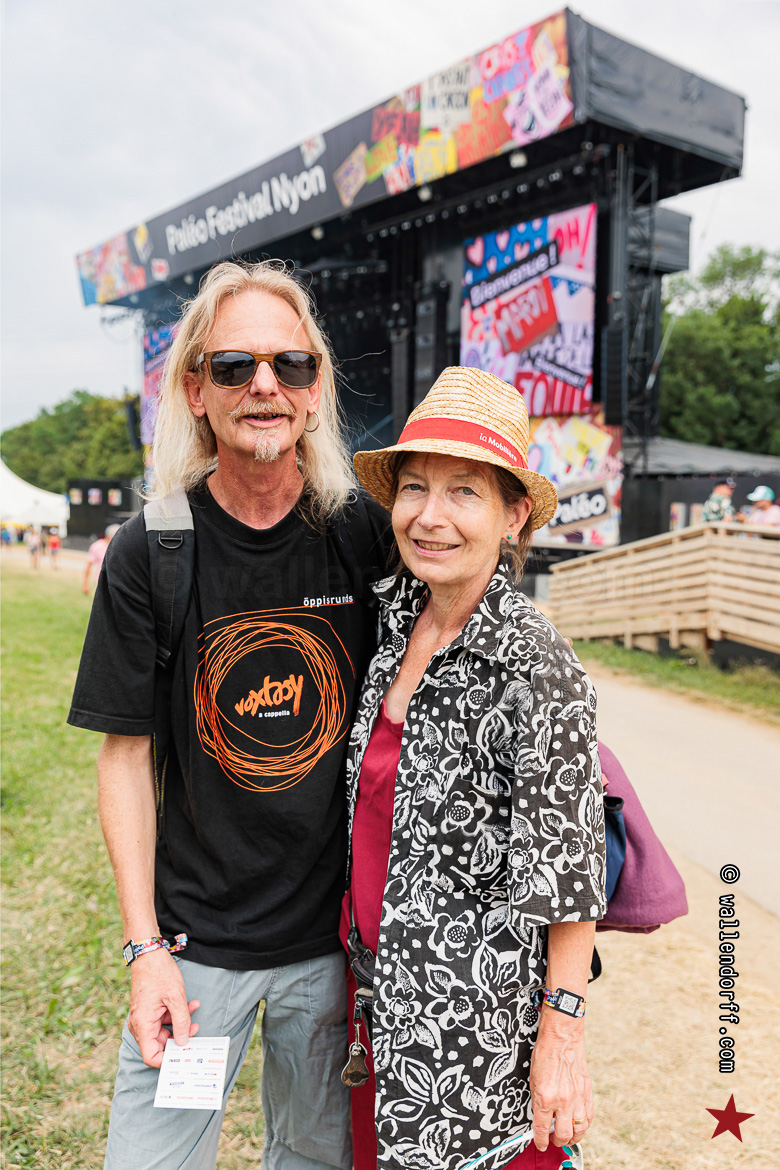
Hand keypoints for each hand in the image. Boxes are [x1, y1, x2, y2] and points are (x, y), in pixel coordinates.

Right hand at [127, 947, 200, 1067]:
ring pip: (164, 1030)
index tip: (184, 1054)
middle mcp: (140, 1025)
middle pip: (160, 1044)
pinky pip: (163, 1020)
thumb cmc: (159, 973)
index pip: (151, 1057)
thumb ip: (182, 1022)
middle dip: (180, 1037)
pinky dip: (176, 1014)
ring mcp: (143, 1018)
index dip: (167, 1060)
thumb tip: (184, 1042)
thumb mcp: (176, 997)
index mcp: (143, 1025)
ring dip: (181, 1022)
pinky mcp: (148, 1011)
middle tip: (197, 1029)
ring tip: (194, 1009)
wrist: (148, 953)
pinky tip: (190, 1004)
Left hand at [530, 1015, 593, 1150]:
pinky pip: (589, 1116)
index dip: (540, 1140)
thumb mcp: (533, 1079)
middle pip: (564, 1134)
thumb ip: (538, 1101)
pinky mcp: (587, 1092)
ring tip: (567, 1136)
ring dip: (573, 1137)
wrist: (562, 1037)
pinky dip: (584, 1125)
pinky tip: (579, 1124)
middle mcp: (563, 1101)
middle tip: (553, 1140)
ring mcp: (578, 1097)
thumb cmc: (545, 1054)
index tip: (540, 1144)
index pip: (542, 1129)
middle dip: (557, 1141)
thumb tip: (541, 1117)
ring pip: (580, 1129)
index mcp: (545, 1097)